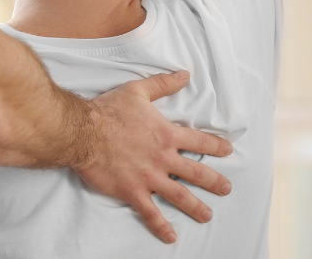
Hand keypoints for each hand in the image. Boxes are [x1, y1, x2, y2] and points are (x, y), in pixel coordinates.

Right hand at [73, 70, 232, 243]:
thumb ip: (163, 84)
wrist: (84, 131)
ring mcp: (149, 177)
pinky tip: (171, 236)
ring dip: (196, 207)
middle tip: (226, 189)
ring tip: (207, 215)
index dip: (216, 146)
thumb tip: (184, 75)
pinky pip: (151, 213)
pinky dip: (162, 226)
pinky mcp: (133, 191)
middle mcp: (163, 158)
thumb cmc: (109, 110)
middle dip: (214, 182)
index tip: (228, 151)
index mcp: (166, 134)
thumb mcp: (138, 91)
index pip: (199, 141)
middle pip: (196, 172)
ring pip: (179, 196)